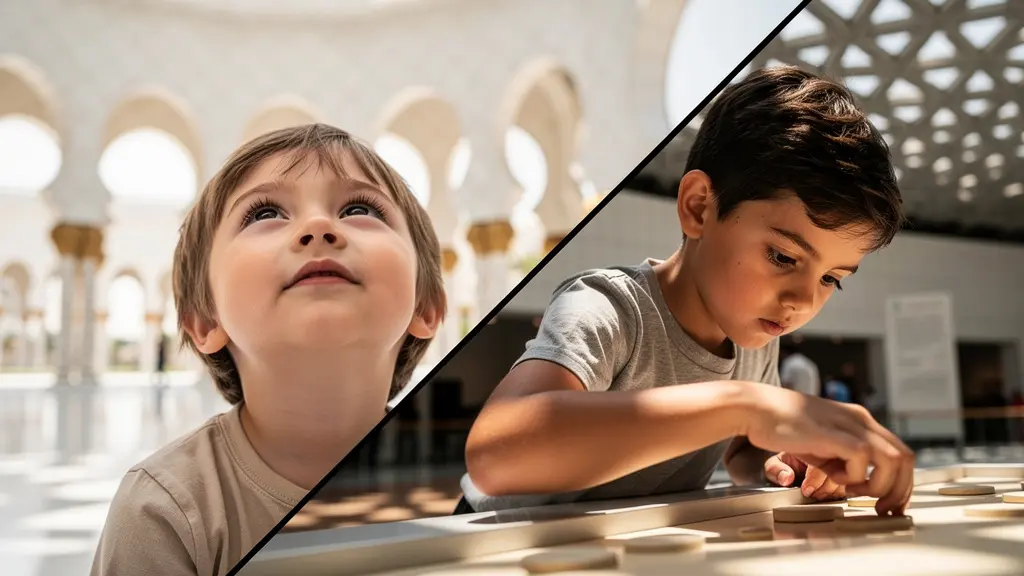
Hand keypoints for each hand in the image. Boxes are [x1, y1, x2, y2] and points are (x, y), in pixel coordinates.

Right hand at [739, 382, 913, 514]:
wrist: (756, 408)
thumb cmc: (782, 426)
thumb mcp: (822, 444)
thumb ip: (841, 458)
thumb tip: (856, 480)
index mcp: (860, 421)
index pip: (900, 453)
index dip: (902, 483)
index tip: (891, 504)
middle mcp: (861, 420)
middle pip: (905, 458)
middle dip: (899, 491)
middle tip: (883, 509)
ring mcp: (849, 424)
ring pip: (893, 459)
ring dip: (880, 485)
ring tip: (853, 492)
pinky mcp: (833, 432)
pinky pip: (862, 458)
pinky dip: (854, 476)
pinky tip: (832, 476)